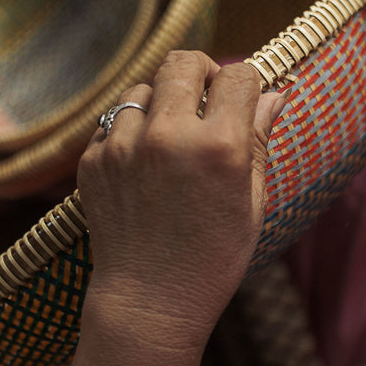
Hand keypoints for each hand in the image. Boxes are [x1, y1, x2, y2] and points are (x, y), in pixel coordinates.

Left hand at [77, 50, 283, 349]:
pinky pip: (114, 121)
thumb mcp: (251, 201)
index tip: (242, 97)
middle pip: (183, 63)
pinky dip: (130, 132)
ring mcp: (123, 146)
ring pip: (143, 89)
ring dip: (161, 103)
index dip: (245, 82)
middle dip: (200, 73)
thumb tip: (273, 93)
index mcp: (219, 146)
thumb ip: (258, 139)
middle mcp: (168, 136)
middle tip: (205, 99)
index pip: (237, 74)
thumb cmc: (212, 258)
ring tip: (170, 141)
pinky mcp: (92, 160)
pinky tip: (144, 166)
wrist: (149, 302)